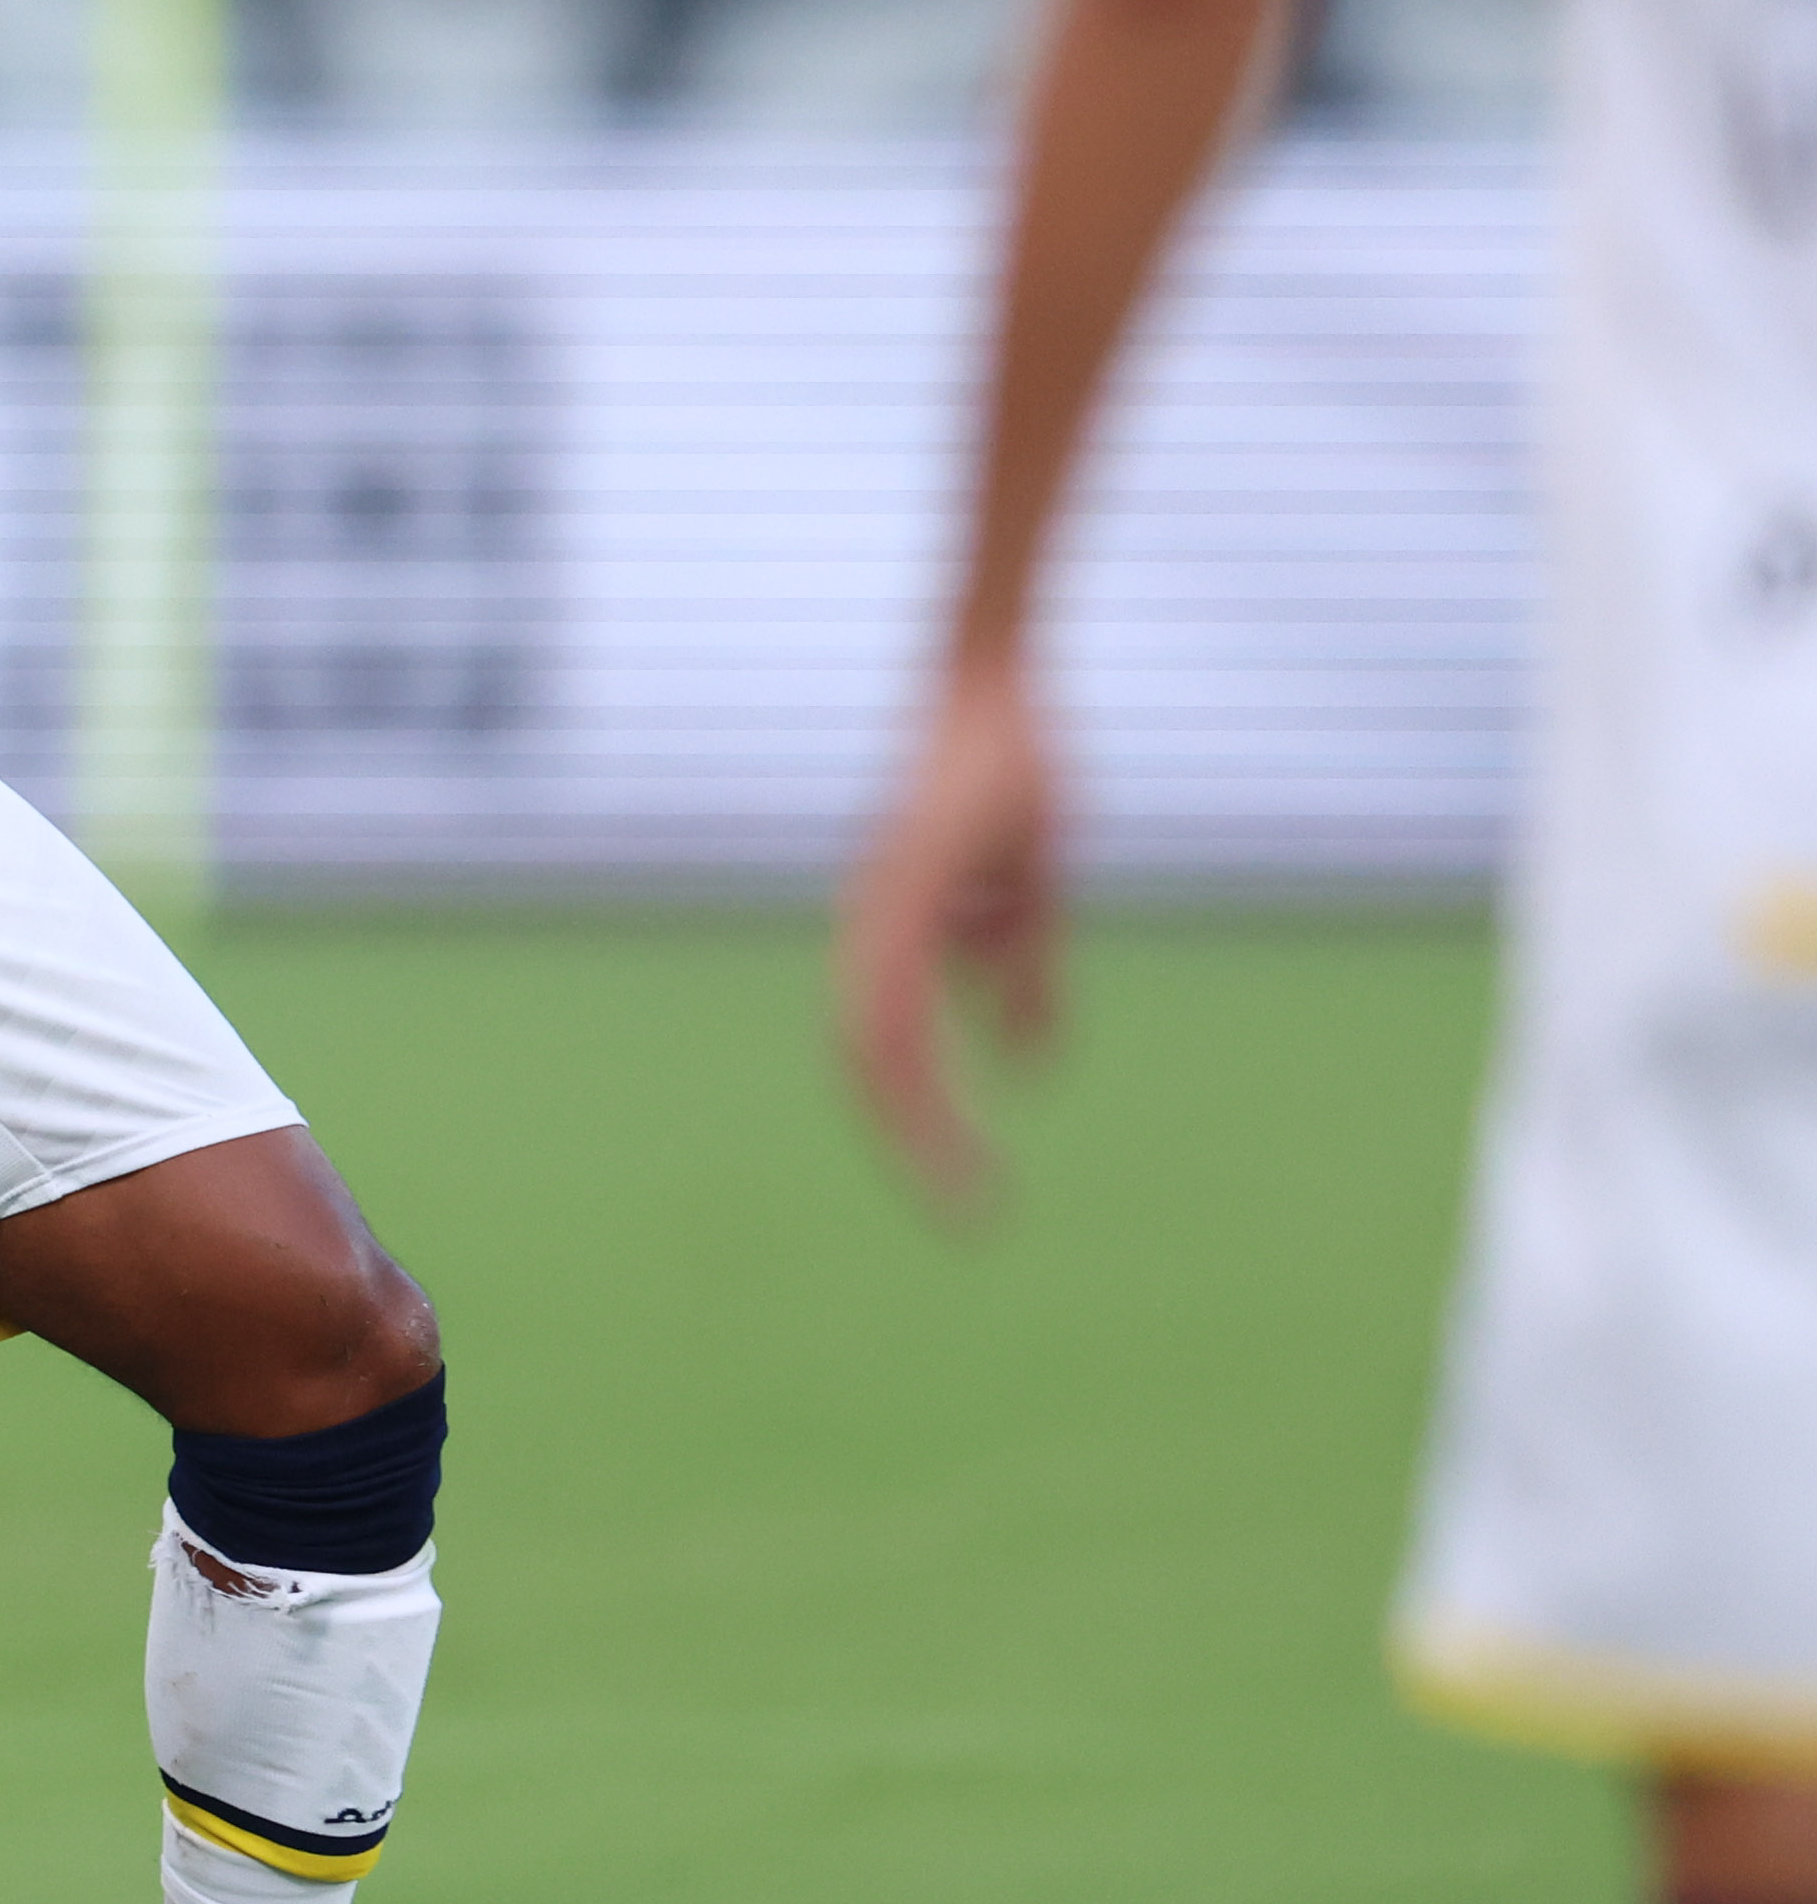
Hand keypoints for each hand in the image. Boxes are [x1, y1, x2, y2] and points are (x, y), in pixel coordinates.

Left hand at [835, 654, 1064, 1216]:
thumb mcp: (1030, 889)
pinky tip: (938, 1089)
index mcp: (897, 932)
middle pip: (873, 1059)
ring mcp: (886, 897)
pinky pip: (900, 969)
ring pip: (877, 1029)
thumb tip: (1022, 1060)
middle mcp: (877, 921)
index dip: (920, 1126)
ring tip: (967, 1181)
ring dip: (919, 1113)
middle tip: (968, 1222)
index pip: (889, 1053)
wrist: (995, 681)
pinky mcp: (911, 872)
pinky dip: (913, 1036)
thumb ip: (1022, 967)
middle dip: (917, 1145)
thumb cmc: (1008, 776)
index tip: (970, 1195)